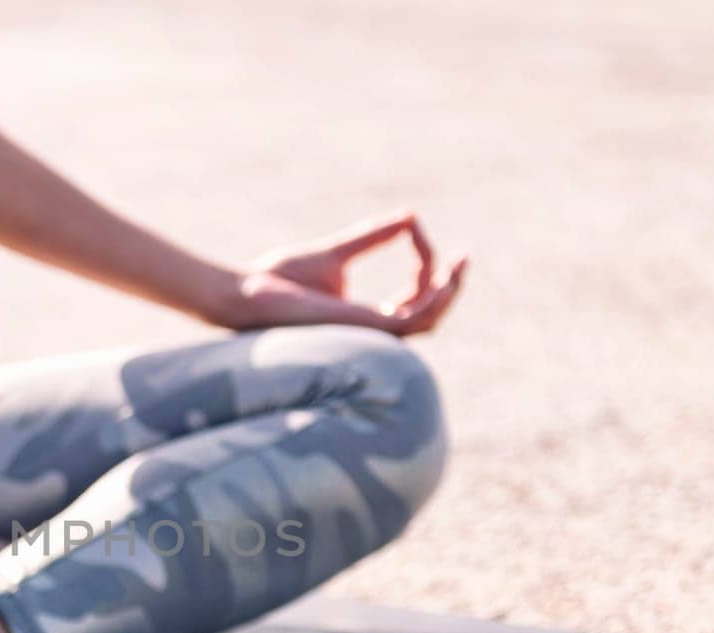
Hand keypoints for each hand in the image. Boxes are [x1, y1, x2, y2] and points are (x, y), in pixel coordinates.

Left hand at [212, 213, 467, 336]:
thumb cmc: (279, 280)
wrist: (249, 293)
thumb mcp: (337, 251)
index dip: (425, 268)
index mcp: (365, 318)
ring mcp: (369, 334)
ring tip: (456, 264)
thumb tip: (408, 216)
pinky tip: (438, 273)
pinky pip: (414, 320)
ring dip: (447, 293)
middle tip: (464, 258)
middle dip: (450, 288)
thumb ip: (372, 237)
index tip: (414, 229)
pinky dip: (432, 298)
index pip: (412, 300)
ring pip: (428, 320)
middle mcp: (370, 331)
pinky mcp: (364, 328)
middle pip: (429, 316)